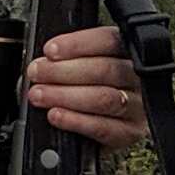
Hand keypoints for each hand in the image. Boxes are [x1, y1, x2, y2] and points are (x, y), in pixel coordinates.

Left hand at [24, 27, 146, 153]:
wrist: (97, 133)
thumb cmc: (82, 90)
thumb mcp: (74, 68)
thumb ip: (63, 61)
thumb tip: (41, 63)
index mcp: (125, 54)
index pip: (108, 41)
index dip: (78, 44)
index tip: (50, 50)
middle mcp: (137, 78)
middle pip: (106, 69)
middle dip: (64, 71)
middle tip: (37, 73)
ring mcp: (137, 106)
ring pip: (104, 98)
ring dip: (65, 96)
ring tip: (39, 95)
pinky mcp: (131, 133)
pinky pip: (103, 127)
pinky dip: (76, 121)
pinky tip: (56, 115)